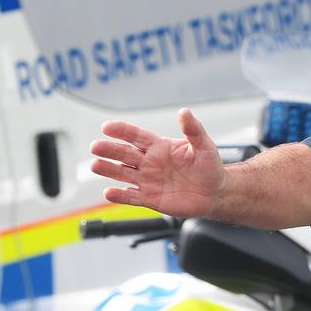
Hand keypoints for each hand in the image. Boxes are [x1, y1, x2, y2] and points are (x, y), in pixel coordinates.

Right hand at [90, 108, 225, 217]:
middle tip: (95, 146)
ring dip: (108, 169)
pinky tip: (109, 192)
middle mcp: (149, 162)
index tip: (107, 126)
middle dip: (110, 150)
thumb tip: (184, 111)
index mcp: (159, 147)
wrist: (215, 193)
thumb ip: (193, 130)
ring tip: (95, 165)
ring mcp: (148, 180)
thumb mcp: (204, 146)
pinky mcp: (150, 198)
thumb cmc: (209, 167)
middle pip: (125, 154)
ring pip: (123, 173)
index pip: (136, 136)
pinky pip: (131, 197)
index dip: (122, 131)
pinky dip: (120, 196)